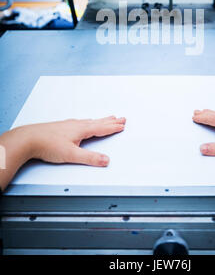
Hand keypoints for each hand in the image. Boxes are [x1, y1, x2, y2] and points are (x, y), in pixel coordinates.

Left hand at [0, 116, 125, 190]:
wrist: (28, 139)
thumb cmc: (48, 145)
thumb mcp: (72, 155)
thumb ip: (90, 158)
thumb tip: (106, 160)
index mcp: (81, 130)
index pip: (101, 128)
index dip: (113, 128)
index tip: (122, 125)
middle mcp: (77, 125)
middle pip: (98, 122)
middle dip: (110, 121)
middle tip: (121, 118)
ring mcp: (69, 125)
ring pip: (89, 121)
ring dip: (101, 120)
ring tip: (108, 118)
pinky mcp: (62, 127)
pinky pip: (81, 122)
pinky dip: (89, 122)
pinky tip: (85, 123)